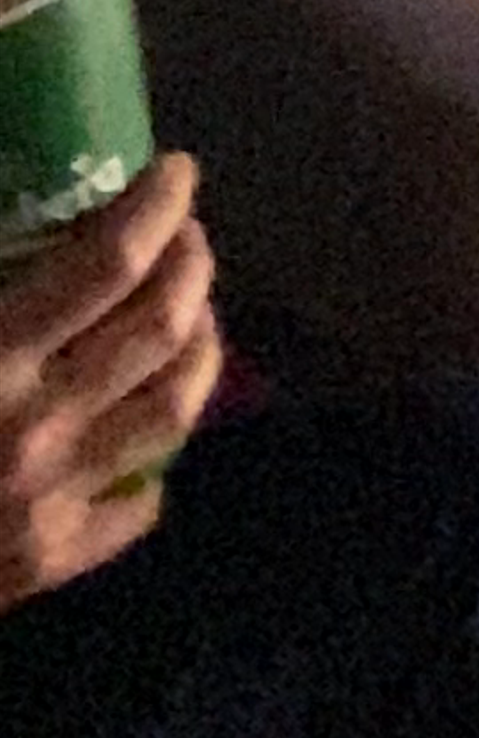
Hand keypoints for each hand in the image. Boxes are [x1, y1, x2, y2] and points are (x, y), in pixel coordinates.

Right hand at [0, 158, 221, 606]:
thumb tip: (10, 215)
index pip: (111, 262)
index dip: (157, 205)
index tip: (175, 170)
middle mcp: (39, 427)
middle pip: (162, 327)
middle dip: (192, 263)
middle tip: (186, 234)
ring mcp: (51, 503)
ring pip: (174, 410)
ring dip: (200, 346)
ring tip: (192, 313)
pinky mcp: (47, 567)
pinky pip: (134, 507)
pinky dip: (150, 461)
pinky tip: (137, 430)